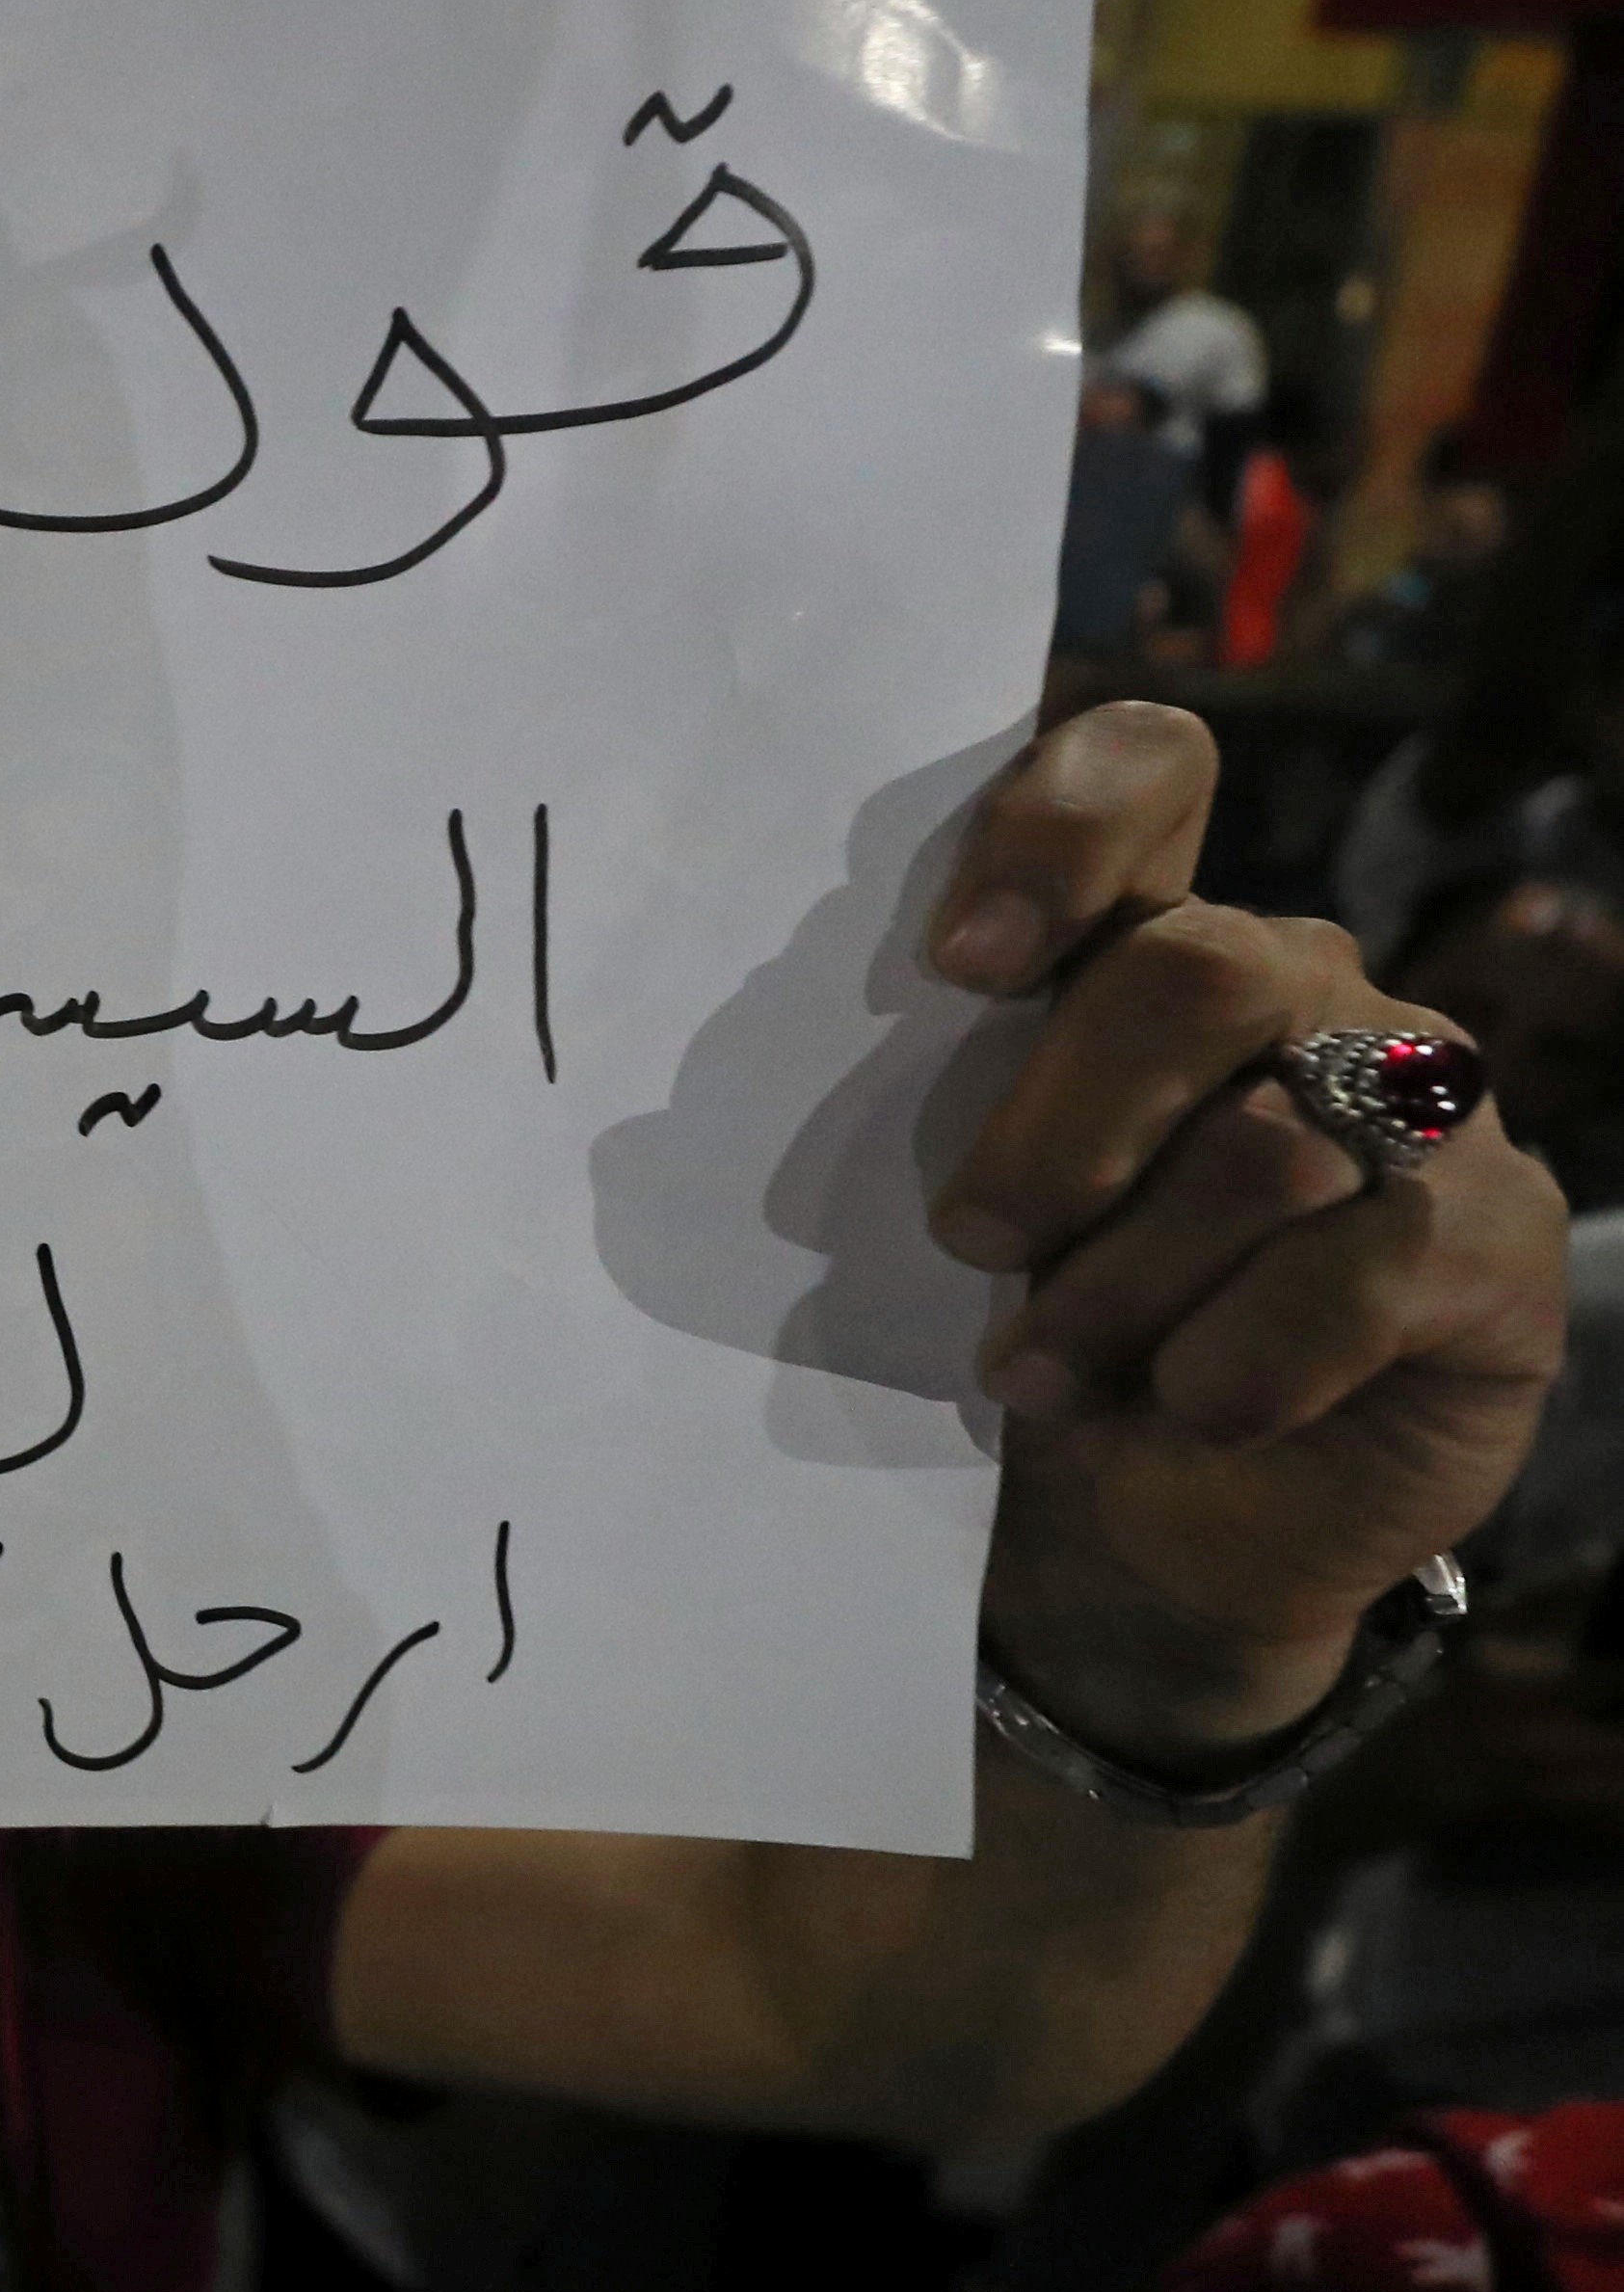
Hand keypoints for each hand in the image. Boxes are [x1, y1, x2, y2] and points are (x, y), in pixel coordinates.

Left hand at [925, 705, 1567, 1751]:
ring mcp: (1425, 1100)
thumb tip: (793, 1074)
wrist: (1160, 1523)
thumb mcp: (975, 1208)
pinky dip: (1234, 1367)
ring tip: (1049, 1372)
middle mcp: (1307, 984)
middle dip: (1060, 1132)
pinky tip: (1192, 1408)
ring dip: (1123, 1289)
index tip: (962, 970)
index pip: (1150, 767)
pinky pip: (1361, 1277)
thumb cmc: (1052, 1331)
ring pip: (1268, 1145)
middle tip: (973, 1243)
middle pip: (1196, 971)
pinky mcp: (1499, 1235)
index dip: (1058, 832)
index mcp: (1160, 937)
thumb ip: (944, 1105)